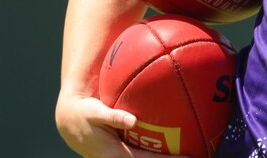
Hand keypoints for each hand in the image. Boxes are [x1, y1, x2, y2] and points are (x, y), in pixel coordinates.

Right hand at [56, 94, 178, 157]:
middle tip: (196, 156)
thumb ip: (113, 116)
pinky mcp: (123, 154)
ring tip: (189, 153)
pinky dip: (157, 152)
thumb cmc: (86, 114)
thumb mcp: (95, 112)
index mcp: (116, 155)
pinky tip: (174, 144)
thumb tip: (132, 120)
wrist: (70, 122)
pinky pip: (143, 154)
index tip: (187, 157)